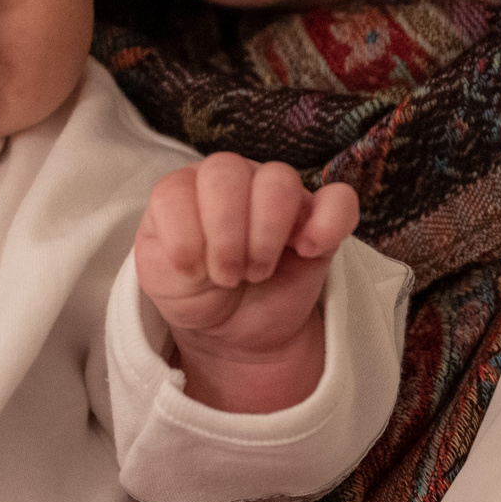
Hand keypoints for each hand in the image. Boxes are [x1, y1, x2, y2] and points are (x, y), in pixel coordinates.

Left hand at [137, 154, 359, 410]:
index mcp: (187, 188)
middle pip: (227, 171)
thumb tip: (201, 245)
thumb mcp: (161, 280)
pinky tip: (307, 250)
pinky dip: (326, 223)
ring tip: (257, 272)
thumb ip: (166, 253)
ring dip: (265, 233)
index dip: (184, 234)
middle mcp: (232, 180)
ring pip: (279, 180)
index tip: (192, 271)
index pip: (178, 187)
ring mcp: (278, 195)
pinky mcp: (319, 219)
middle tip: (227, 276)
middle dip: (225, 234)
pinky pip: (339, 200)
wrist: (233, 330)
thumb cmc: (194, 293)